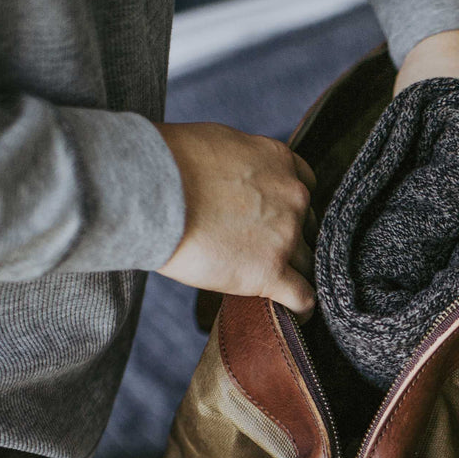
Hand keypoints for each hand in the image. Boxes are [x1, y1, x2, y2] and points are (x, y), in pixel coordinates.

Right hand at [155, 122, 317, 319]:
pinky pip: (303, 297)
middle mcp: (292, 198)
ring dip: (292, 272)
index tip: (276, 221)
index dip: (290, 209)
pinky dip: (303, 308)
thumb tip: (238, 178)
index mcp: (280, 162)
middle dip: (288, 239)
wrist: (151, 189)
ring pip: (306, 262)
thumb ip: (244, 163)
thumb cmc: (169, 163)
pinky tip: (298, 314)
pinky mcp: (271, 272)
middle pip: (306, 228)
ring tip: (274, 283)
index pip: (304, 189)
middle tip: (260, 250)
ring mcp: (285, 237)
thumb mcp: (220, 143)